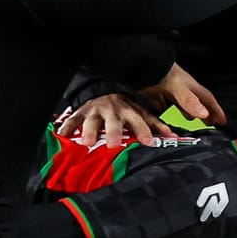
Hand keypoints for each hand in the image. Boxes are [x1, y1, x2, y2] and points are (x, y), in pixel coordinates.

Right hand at [58, 93, 173, 148]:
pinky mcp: (81, 113)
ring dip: (90, 131)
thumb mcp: (141, 113)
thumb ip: (155, 125)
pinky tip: (62, 134)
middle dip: (114, 132)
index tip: (149, 142)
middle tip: (114, 145)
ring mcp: (96, 112)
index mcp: (129, 111)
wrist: (103, 93)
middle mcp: (112, 111)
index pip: (138, 121)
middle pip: (114, 122)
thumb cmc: (124, 109)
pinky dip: (68, 127)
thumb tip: (174, 137)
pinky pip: (73, 120)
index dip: (143, 131)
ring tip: (88, 142)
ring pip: (92, 121)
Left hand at [142, 63, 227, 127]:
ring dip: (184, 111)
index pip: (206, 98)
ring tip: (189, 120)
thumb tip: (204, 114)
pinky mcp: (150, 89)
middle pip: (194, 101)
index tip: (222, 121)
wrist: (135, 57)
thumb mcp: (175, 85)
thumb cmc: (157, 68)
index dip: (215, 109)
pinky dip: (163, 109)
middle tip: (209, 123)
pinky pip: (159, 101)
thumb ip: (188, 100)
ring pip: (178, 102)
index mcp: (187, 84)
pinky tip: (161, 113)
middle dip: (202, 112)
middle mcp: (177, 86)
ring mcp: (164, 87)